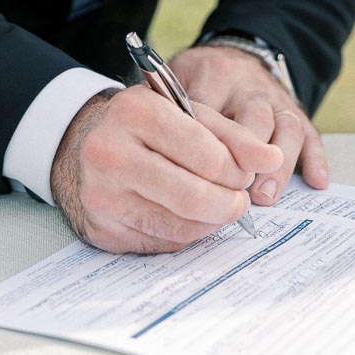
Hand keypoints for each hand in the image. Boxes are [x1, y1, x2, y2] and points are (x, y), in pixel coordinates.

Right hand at [49, 85, 282, 253]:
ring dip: (212, 220)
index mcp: (135, 111)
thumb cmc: (146, 127)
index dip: (237, 170)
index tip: (245, 172)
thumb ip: (233, 135)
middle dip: (230, 203)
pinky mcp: (101, 229)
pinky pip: (162, 242)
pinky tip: (185, 215)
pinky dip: (186, 232)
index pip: (206, 155)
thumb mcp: (187, 114)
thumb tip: (273, 160)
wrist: (82, 146)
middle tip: (238, 199)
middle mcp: (110, 153)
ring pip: (181, 225)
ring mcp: (101, 195)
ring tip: (216, 204)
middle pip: (193, 196)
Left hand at [167, 45, 327, 204]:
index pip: (212, 111)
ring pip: (287, 126)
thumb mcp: (175, 81)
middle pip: (256, 117)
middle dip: (250, 155)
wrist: (233, 53)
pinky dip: (315, 159)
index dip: (210, 146)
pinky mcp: (296, 112)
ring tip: (265, 196)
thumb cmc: (197, 78)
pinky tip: (316, 181)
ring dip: (280, 164)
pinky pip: (311, 133)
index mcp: (214, 75)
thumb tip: (164, 155)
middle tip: (240, 190)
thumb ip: (170, 112)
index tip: (201, 175)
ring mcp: (276, 99)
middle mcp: (249, 87)